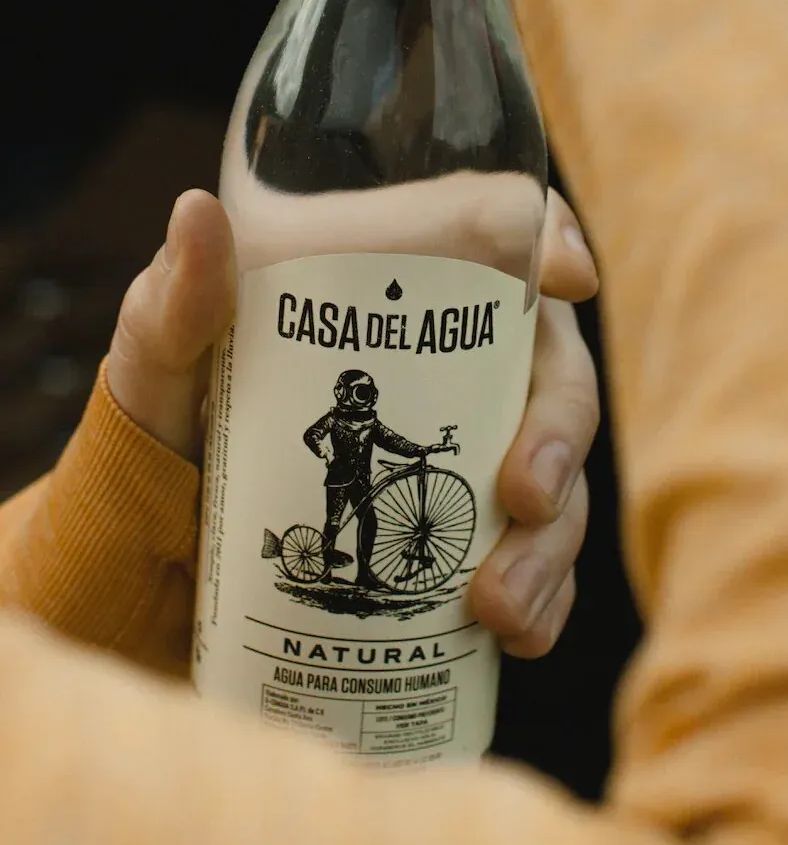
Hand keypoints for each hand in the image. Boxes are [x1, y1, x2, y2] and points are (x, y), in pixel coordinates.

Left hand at [106, 187, 598, 659]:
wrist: (160, 545)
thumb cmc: (168, 422)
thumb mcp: (161, 359)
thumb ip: (176, 300)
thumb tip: (196, 212)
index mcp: (395, 291)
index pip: (496, 234)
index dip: (551, 239)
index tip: (569, 278)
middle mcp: (453, 362)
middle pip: (552, 368)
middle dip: (560, 433)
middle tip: (526, 498)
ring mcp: (468, 447)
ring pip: (558, 471)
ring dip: (552, 540)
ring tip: (502, 606)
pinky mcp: (462, 525)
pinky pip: (537, 554)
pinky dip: (545, 594)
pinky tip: (520, 632)